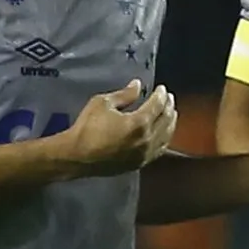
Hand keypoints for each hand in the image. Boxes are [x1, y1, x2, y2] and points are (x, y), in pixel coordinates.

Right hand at [63, 80, 177, 173]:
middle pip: (166, 120)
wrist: (77, 156)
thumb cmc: (87, 128)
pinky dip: (165, 139)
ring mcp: (145, 154)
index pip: (157, 105)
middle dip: (169, 107)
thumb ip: (124, 95)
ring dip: (170, 123)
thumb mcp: (103, 103)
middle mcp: (147, 139)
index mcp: (139, 123)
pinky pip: (159, 150)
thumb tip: (137, 85)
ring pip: (166, 137)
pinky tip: (164, 134)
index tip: (162, 89)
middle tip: (169, 99)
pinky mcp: (140, 163)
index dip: (161, 95)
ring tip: (170, 113)